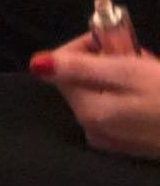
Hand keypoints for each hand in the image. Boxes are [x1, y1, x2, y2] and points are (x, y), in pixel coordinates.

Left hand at [31, 33, 159, 158]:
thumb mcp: (128, 72)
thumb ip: (80, 68)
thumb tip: (36, 64)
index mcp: (87, 111)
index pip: (62, 66)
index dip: (86, 46)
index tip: (113, 41)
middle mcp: (92, 129)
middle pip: (81, 80)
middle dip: (103, 60)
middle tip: (133, 53)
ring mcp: (111, 140)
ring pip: (100, 92)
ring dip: (117, 74)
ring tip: (145, 67)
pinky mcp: (130, 144)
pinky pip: (116, 108)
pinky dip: (128, 93)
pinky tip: (150, 90)